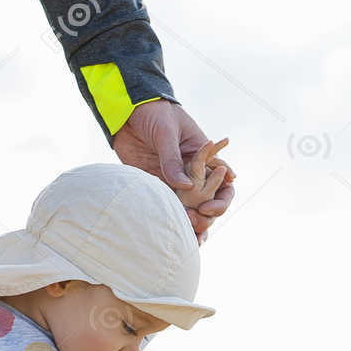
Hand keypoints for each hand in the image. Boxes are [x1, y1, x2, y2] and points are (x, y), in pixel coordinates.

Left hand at [110, 100, 235, 239]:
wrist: (126, 111)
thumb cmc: (153, 112)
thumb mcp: (166, 132)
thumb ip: (172, 159)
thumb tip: (184, 186)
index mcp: (204, 157)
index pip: (224, 183)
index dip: (222, 200)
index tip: (208, 208)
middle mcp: (193, 174)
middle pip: (209, 202)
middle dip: (206, 217)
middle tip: (193, 221)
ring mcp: (175, 182)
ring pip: (190, 210)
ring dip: (192, 226)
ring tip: (188, 239)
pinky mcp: (156, 187)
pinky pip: (167, 209)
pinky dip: (172, 224)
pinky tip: (173, 238)